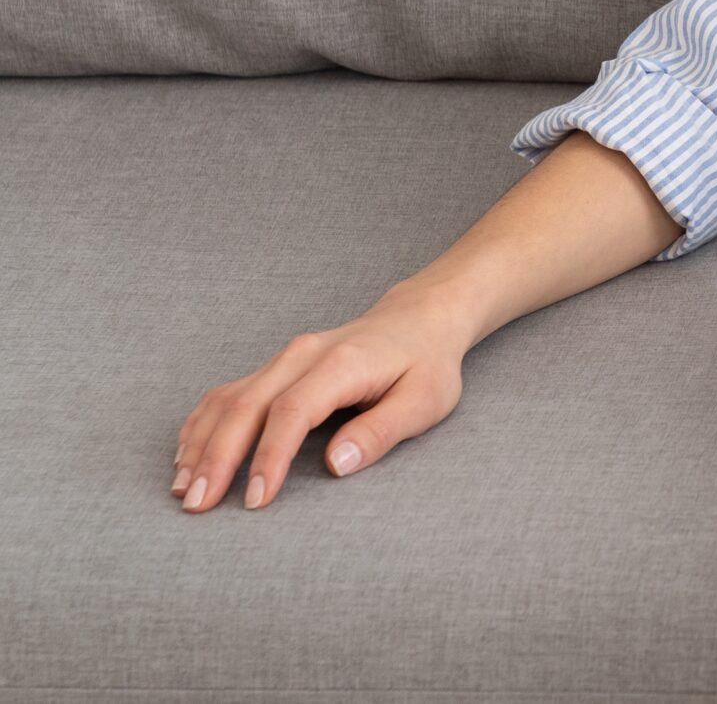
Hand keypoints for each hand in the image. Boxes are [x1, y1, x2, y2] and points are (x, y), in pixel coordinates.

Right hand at [170, 289, 471, 511]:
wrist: (420, 319)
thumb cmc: (426, 364)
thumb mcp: (425, 401)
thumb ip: (381, 432)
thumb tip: (335, 466)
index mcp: (341, 364)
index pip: (292, 412)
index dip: (268, 457)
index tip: (255, 500)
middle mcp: (302, 355)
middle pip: (246, 406)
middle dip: (217, 458)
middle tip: (197, 505)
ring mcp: (284, 358)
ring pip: (228, 400)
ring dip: (201, 444)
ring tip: (182, 489)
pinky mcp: (275, 366)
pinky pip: (227, 394)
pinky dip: (202, 425)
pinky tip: (188, 455)